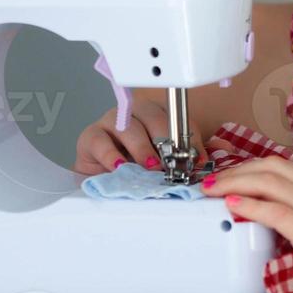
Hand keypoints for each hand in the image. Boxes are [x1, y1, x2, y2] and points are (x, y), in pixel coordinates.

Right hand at [72, 102, 210, 174]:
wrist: (101, 179)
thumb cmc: (133, 167)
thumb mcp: (161, 163)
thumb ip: (180, 159)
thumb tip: (201, 162)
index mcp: (157, 115)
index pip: (178, 119)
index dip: (189, 138)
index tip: (197, 158)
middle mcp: (134, 113)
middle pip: (154, 117)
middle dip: (166, 139)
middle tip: (173, 160)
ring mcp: (111, 122)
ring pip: (129, 126)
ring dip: (142, 147)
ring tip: (151, 166)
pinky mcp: (90, 137)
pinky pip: (100, 141)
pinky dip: (112, 155)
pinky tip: (121, 166)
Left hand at [202, 149, 292, 292]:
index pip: (284, 163)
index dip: (250, 166)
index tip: (229, 176)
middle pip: (273, 167)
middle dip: (237, 171)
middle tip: (212, 182)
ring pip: (271, 183)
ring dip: (235, 183)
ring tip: (213, 191)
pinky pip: (276, 212)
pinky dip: (250, 205)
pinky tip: (233, 205)